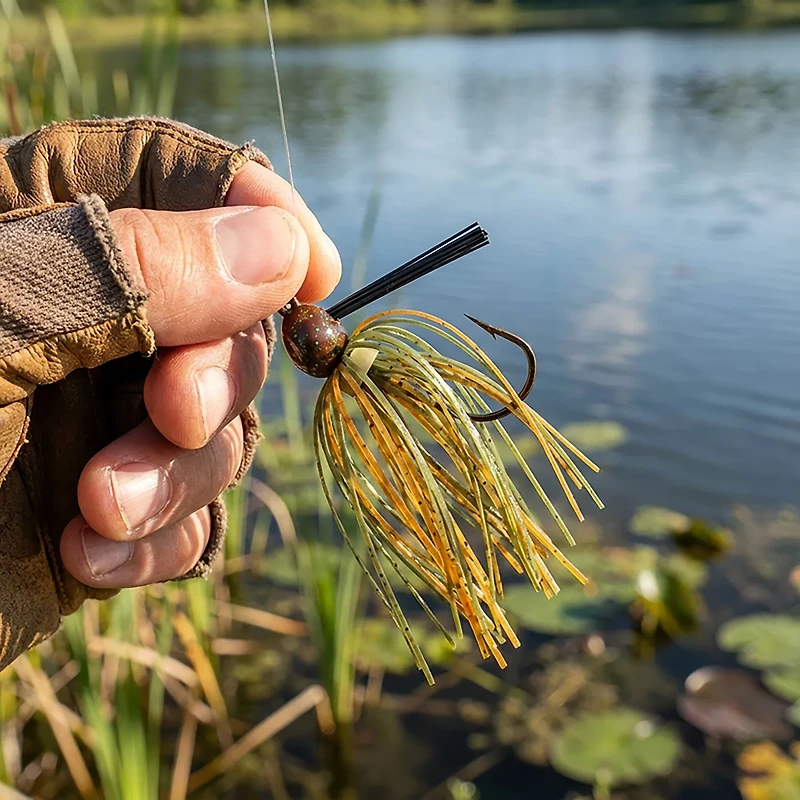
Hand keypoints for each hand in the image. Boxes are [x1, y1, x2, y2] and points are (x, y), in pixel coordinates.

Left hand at [59, 162, 340, 588]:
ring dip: (181, 475)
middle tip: (175, 413)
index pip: (177, 175)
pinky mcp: (114, 509)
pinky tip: (87, 556)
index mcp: (38, 223)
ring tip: (99, 508)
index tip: (316, 270)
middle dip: (220, 372)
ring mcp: (104, 416)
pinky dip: (164, 542)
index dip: (254, 208)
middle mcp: (90, 315)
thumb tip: (284, 247)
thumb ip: (131, 271)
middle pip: (229, 313)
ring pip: (223, 429)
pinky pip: (192, 520)